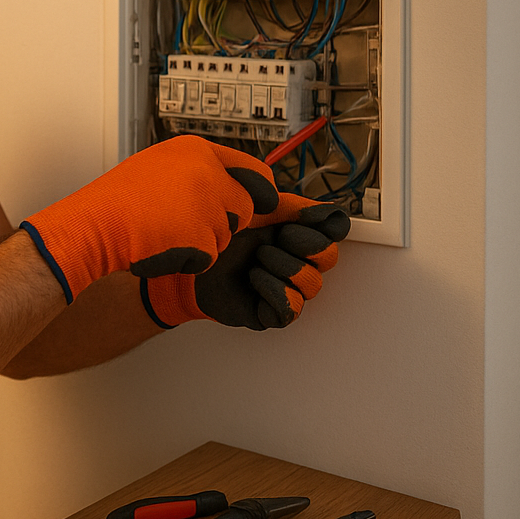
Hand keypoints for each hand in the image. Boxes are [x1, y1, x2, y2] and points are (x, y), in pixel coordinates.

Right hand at [20, 136, 276, 302]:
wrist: (94, 223)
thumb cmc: (120, 200)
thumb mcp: (162, 165)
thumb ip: (199, 169)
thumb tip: (234, 183)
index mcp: (197, 150)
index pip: (253, 171)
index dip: (259, 191)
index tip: (263, 202)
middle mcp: (206, 173)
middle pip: (244, 207)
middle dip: (225, 221)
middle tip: (186, 223)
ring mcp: (205, 205)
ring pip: (225, 236)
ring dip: (203, 243)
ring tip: (165, 232)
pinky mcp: (200, 237)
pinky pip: (208, 258)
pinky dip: (189, 261)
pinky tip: (162, 247)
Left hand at [140, 194, 349, 329]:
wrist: (186, 262)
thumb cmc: (215, 236)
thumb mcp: (254, 211)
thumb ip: (292, 207)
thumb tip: (330, 212)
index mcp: (293, 234)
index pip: (333, 233)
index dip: (323, 227)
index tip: (299, 219)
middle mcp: (293, 261)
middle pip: (328, 258)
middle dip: (304, 244)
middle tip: (273, 238)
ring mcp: (283, 287)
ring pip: (312, 284)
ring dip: (285, 266)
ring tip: (257, 258)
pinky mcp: (270, 311)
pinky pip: (291, 308)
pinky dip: (274, 290)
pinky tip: (254, 277)